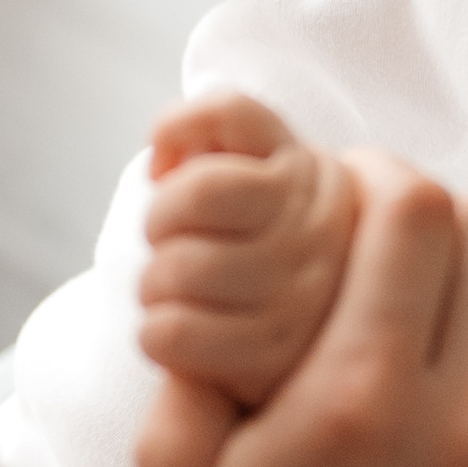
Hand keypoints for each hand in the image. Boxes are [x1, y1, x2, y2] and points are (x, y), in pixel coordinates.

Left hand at [139, 92, 359, 405]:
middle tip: (167, 244)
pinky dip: (153, 333)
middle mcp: (316, 226)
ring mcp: (301, 292)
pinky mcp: (273, 353)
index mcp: (304, 170)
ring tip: (171, 292)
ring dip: (152, 284)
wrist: (316, 340)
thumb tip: (164, 163)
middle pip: (193, 193)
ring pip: (176, 267)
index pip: (230, 114)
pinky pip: (172, 332)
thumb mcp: (256, 174)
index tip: (168, 167)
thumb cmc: (260, 243)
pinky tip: (172, 331)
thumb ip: (213, 141)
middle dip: (157, 220)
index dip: (176, 129)